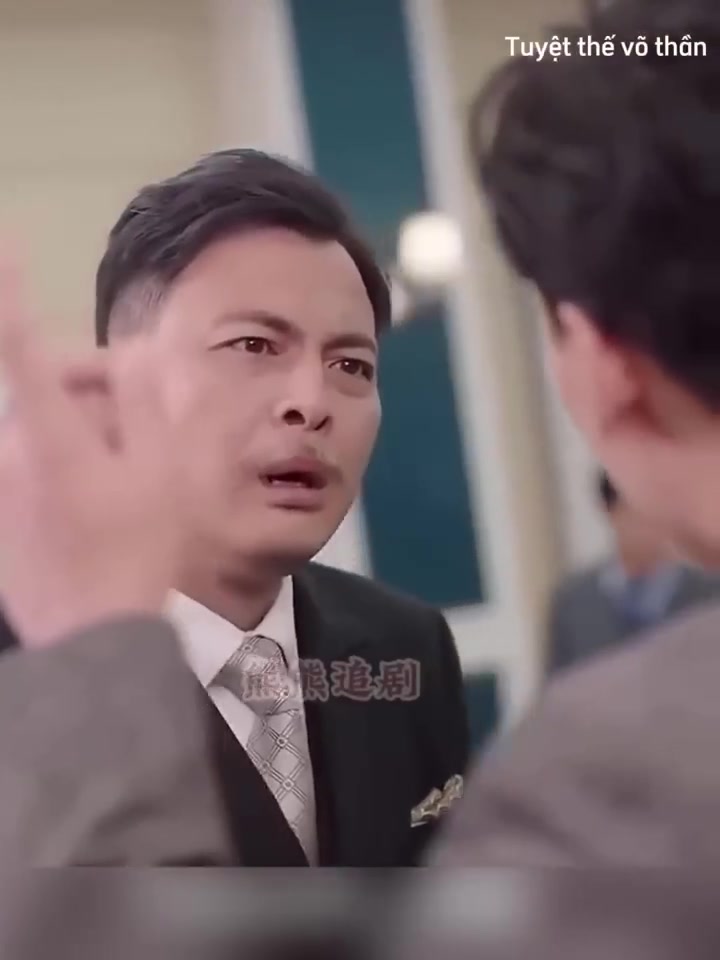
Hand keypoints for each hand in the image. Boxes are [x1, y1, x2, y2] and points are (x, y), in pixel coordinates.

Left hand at [0, 263, 181, 647]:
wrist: (95, 640)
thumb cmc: (139, 554)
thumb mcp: (161, 472)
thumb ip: (142, 398)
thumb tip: (133, 346)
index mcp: (49, 437)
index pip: (19, 348)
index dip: (8, 294)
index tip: (3, 247)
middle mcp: (7, 456)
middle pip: (38, 391)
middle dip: (86, 386)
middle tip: (135, 413)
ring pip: (32, 428)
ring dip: (74, 425)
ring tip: (121, 465)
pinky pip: (20, 466)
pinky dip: (53, 459)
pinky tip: (93, 494)